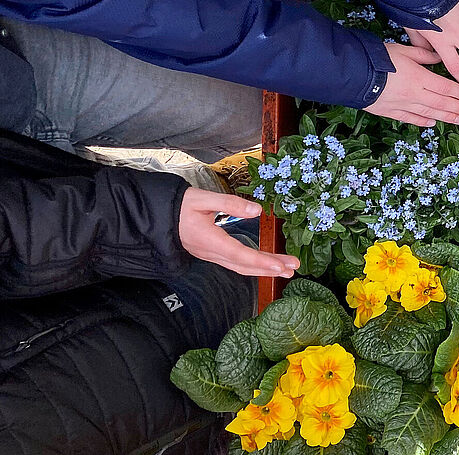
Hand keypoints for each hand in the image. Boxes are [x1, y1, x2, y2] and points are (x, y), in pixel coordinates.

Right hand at [178, 188, 297, 276]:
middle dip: (270, 268)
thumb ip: (230, 203)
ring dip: (263, 269)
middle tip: (292, 269)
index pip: (240, 254)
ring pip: (240, 267)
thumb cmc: (178, 205)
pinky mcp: (210, 254)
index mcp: (209, 239)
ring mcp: (210, 255)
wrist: (156, 215)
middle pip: (244, 265)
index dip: (262, 261)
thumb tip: (256, 210)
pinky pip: (234, 264)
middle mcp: (210, 252)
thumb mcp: (202, 198)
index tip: (282, 265)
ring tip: (285, 270)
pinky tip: (264, 265)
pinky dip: (252, 266)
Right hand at [364, 43, 458, 125]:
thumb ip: (423, 55)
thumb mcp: (403, 49)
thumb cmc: (377, 58)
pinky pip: (411, 118)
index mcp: (419, 78)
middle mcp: (415, 95)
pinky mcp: (390, 112)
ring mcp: (403, 105)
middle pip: (443, 103)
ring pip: (431, 113)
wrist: (351, 74)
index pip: (447, 87)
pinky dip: (423, 121)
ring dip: (448, 117)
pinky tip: (433, 122)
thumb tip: (440, 56)